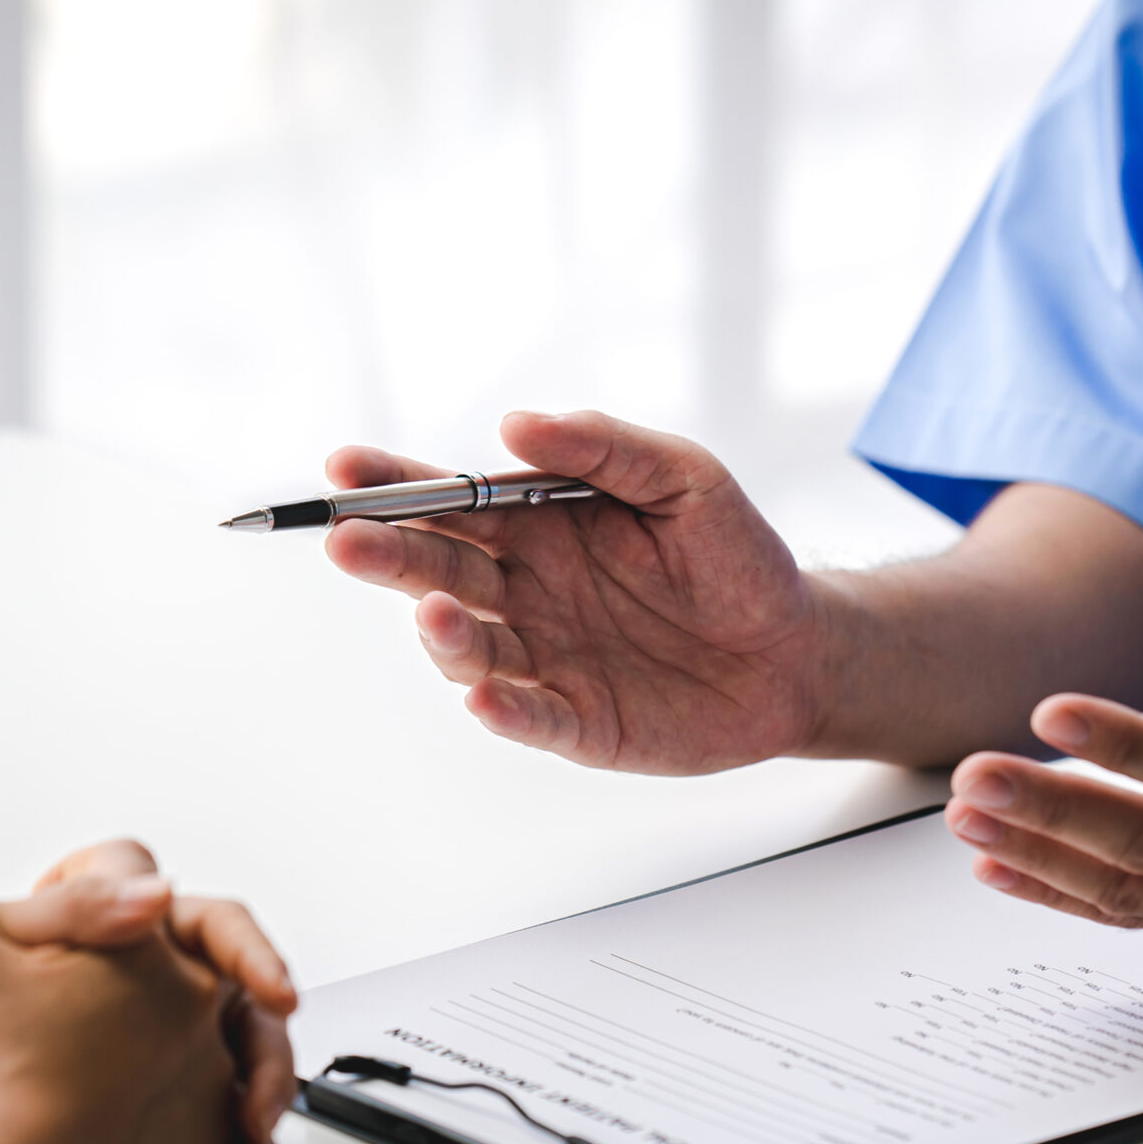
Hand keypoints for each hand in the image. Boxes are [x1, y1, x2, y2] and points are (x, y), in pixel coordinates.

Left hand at [0, 840, 296, 1143]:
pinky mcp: (93, 1120)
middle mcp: (122, 991)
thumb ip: (78, 908)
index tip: (272, 993)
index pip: (211, 926)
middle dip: (265, 1057)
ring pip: (218, 1079)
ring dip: (245, 1117)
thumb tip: (162, 893)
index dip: (252, 954)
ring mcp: (115, 1057)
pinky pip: (174, 1143)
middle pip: (234, 1012)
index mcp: (105, 935)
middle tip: (260, 1104)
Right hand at [322, 410, 828, 773]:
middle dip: (389, 555)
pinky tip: (486, 696)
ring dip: (444, 632)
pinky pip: (529, 715)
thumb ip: (602, 446)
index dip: (392, 487)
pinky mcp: (578, 720)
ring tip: (440, 613)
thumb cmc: (736, 556)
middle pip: (440, 570)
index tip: (344, 473)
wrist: (798, 649)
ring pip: (472, 647)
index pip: (450, 500)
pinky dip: (503, 709)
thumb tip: (515, 423)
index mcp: (538, 524)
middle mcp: (526, 591)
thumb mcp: (684, 478)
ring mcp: (546, 657)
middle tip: (347, 542)